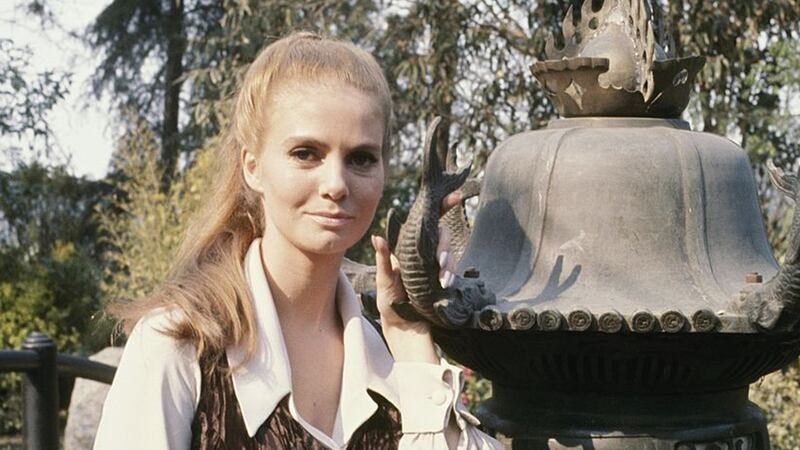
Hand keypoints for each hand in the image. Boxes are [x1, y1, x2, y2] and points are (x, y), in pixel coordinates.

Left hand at [371, 191, 461, 361]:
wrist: (403, 333)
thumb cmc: (390, 306)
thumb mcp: (383, 284)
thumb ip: (384, 262)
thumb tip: (377, 237)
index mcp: (408, 250)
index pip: (423, 224)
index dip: (439, 207)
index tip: (453, 195)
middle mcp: (423, 255)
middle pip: (441, 235)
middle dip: (443, 243)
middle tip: (439, 259)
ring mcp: (435, 268)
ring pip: (448, 252)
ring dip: (447, 260)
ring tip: (442, 276)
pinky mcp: (443, 281)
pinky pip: (451, 269)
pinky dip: (449, 272)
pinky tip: (445, 282)